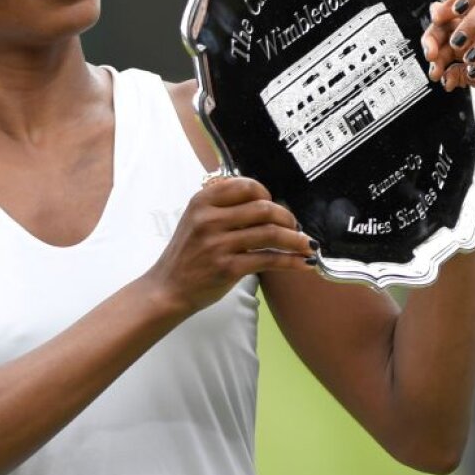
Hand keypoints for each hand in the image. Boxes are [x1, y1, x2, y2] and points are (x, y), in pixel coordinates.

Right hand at [143, 176, 314, 315]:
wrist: (168, 288)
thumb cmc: (186, 255)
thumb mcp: (195, 220)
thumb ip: (223, 208)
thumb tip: (266, 205)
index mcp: (202, 201)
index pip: (246, 186)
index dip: (267, 194)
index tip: (274, 204)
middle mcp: (209, 219)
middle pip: (263, 208)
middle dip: (287, 217)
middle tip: (294, 226)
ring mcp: (218, 244)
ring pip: (270, 234)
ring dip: (295, 239)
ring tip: (306, 244)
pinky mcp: (227, 268)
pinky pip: (268, 259)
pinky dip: (291, 261)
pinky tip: (302, 262)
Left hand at [421, 0, 474, 113]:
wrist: (462, 116)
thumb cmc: (449, 81)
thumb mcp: (435, 56)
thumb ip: (433, 36)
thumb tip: (435, 11)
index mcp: (469, 20)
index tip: (442, 15)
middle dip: (470, 21)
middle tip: (455, 42)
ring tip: (464, 59)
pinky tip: (473, 73)